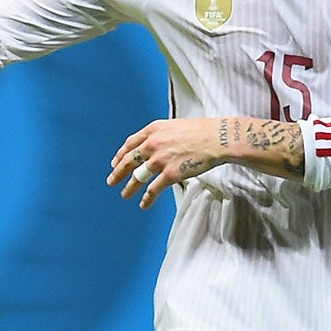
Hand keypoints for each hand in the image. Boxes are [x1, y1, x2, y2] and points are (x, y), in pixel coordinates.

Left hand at [109, 118, 225, 208]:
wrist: (218, 138)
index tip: (115, 162)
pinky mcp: (169, 174)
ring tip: (125, 194)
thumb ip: (161, 135)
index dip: (120, 154)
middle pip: (128, 160)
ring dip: (129, 187)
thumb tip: (154, 146)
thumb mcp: (175, 126)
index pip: (130, 143)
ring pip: (137, 176)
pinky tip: (143, 204)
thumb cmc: (202, 131)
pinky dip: (147, 199)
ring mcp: (160, 159)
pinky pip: (153, 189)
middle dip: (118, 172)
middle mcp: (152, 144)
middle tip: (111, 180)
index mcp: (153, 130)